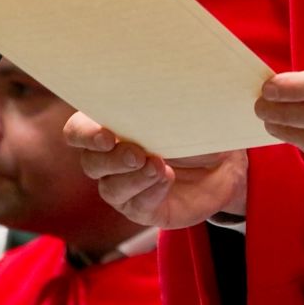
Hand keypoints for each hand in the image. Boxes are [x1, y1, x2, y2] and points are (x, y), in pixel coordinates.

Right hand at [64, 113, 247, 227]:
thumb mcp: (175, 110)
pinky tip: (167, 178)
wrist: (225, 160)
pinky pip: (136, 205)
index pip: (77, 132)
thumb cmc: (193, 127)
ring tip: (159, 167)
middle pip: (91, 163)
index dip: (85, 135)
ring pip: (110, 188)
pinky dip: (150, 191)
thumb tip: (146, 95)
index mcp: (109, 128)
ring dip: (134, 178)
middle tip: (138, 153)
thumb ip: (153, 106)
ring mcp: (124, 187)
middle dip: (113, 159)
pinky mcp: (143, 209)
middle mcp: (110, 160)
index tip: (107, 135)